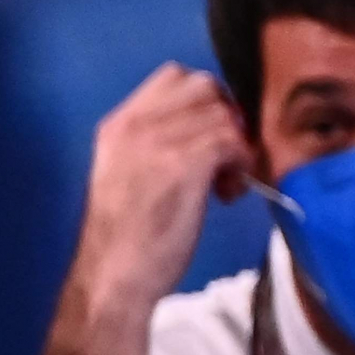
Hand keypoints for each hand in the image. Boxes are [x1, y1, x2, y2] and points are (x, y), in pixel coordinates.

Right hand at [71, 65, 251, 314]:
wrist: (114, 277)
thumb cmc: (124, 240)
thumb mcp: (127, 174)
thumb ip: (153, 144)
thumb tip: (206, 128)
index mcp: (118, 125)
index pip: (173, 76)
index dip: (204, 101)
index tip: (207, 137)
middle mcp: (134, 125)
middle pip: (203, 86)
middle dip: (224, 117)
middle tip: (222, 158)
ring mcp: (157, 142)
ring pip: (222, 114)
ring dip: (235, 145)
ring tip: (224, 183)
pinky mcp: (183, 164)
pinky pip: (231, 141)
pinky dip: (240, 163)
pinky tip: (227, 193)